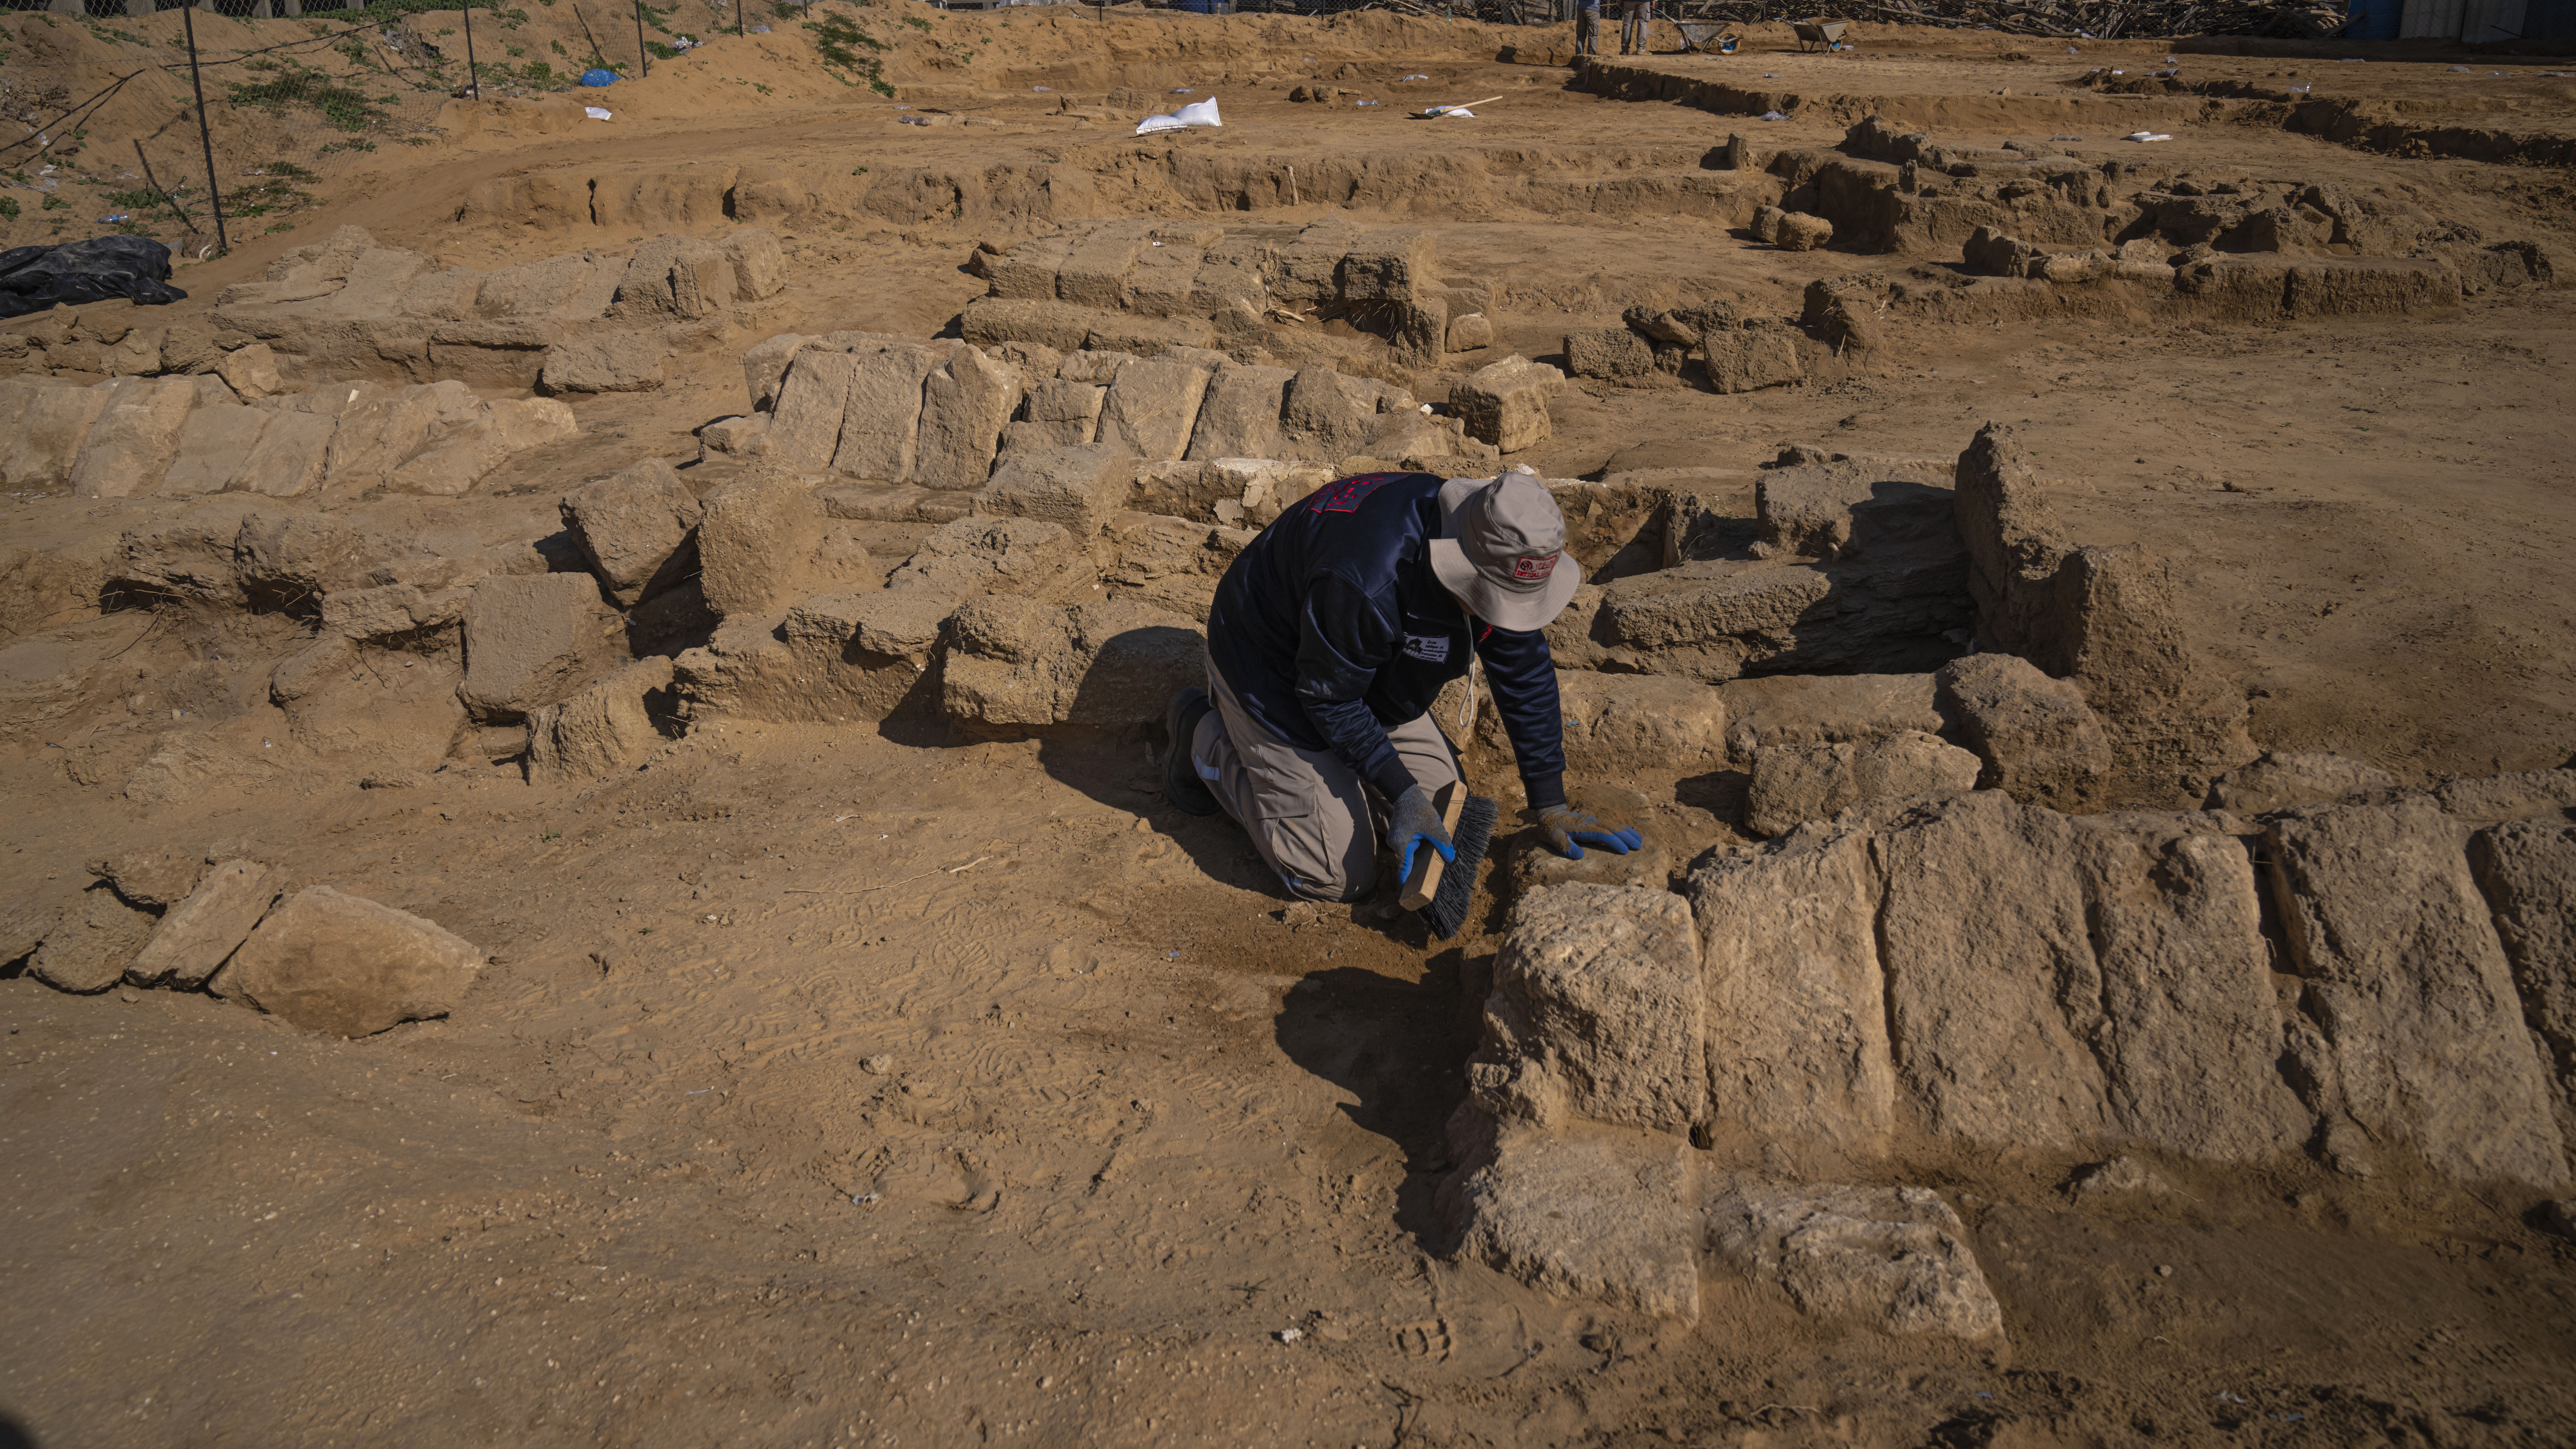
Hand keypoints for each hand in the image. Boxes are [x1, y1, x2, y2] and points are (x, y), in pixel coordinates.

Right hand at [1390, 785, 1455, 881]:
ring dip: (1418, 860)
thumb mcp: (1434, 826)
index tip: (1410, 895)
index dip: (1407, 883)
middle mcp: (1395, 846)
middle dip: (1417, 871)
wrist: (1405, 794)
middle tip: (1427, 882)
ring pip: (1408, 856)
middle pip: (1406, 863)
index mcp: (1401, 845)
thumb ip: (1442, 843)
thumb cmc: (1418, 809)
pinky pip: (1408, 849)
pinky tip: (1426, 851)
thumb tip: (1450, 858)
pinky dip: (1416, 852)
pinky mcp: (1398, 837)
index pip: (1404, 870)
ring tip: (1429, 866)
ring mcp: (1395, 841)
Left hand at [1527, 803, 1641, 859]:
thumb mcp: (1554, 839)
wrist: (1549, 814)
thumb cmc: (1551, 829)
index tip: (1624, 850)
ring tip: (1639, 840)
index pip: (1602, 835)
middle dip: (1627, 837)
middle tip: (1639, 846)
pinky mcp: (1595, 821)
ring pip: (1614, 825)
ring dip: (1627, 832)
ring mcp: (1594, 820)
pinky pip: (1611, 824)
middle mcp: (1591, 823)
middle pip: (1612, 829)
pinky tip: (1629, 832)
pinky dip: (1622, 828)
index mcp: (1583, 829)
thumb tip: (1580, 856)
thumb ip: (1566, 847)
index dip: (1614, 842)